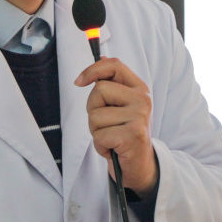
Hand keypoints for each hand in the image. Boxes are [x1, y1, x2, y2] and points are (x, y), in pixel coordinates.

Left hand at [74, 57, 157, 194]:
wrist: (139, 165)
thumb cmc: (124, 133)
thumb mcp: (121, 105)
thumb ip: (113, 83)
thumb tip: (102, 57)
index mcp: (139, 88)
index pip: (114, 65)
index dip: (92, 70)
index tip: (79, 82)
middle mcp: (143, 99)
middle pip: (99, 90)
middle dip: (93, 109)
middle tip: (106, 124)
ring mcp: (140, 117)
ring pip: (96, 116)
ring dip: (96, 131)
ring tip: (110, 138)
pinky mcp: (133, 135)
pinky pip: (99, 135)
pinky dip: (100, 145)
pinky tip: (112, 148)